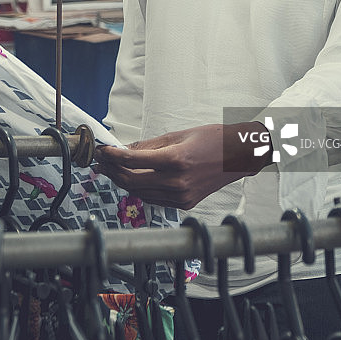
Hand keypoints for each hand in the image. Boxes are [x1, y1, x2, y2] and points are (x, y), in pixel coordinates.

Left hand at [93, 122, 268, 209]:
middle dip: (112, 171)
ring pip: (140, 192)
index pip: (132, 161)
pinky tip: (133, 179)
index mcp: (175, 160)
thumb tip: (124, 150)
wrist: (239, 156)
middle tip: (101, 162)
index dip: (112, 156)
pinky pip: (153, 199)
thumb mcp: (178, 135)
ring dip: (123, 181)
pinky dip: (140, 189)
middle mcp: (177, 182)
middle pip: (132, 180)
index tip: (102, 151)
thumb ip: (149, 145)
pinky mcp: (184, 203)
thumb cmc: (213, 140)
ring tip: (112, 170)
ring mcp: (181, 196)